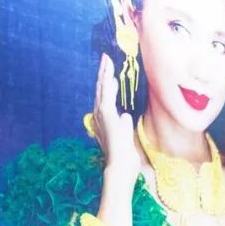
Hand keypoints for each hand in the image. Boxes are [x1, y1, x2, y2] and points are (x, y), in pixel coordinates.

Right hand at [88, 54, 139, 185]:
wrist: (119, 167)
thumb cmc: (124, 158)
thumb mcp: (125, 137)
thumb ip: (124, 126)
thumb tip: (125, 115)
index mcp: (103, 121)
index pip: (105, 98)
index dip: (107, 85)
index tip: (110, 74)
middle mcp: (99, 116)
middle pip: (101, 90)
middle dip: (103, 74)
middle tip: (106, 59)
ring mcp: (101, 115)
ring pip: (102, 89)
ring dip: (104, 73)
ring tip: (106, 60)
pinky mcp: (106, 115)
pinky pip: (106, 94)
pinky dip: (107, 82)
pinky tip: (110, 72)